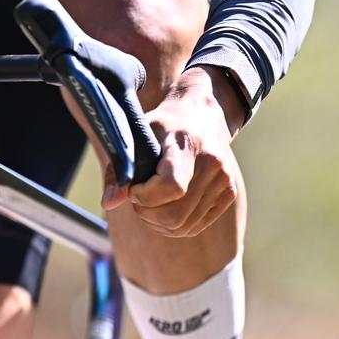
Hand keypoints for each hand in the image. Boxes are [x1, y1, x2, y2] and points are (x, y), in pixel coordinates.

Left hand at [102, 67, 241, 236]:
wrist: (200, 113)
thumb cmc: (164, 123)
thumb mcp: (137, 134)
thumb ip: (119, 168)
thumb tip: (109, 203)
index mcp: (189, 144)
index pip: (171, 187)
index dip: (145, 195)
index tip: (133, 186)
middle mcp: (213, 164)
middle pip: (175, 214)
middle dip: (146, 213)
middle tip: (136, 197)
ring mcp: (224, 181)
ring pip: (183, 226)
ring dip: (157, 222)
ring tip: (147, 203)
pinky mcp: (229, 194)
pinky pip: (195, 226)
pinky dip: (174, 225)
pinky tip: (163, 208)